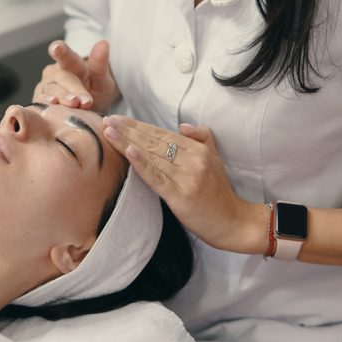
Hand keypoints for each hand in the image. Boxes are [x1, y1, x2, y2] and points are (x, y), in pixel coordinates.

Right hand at [33, 39, 120, 112]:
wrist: (88, 108)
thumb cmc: (94, 89)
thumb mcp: (102, 78)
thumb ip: (100, 64)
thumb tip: (103, 43)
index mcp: (70, 62)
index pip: (65, 54)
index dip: (61, 51)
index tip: (57, 47)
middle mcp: (54, 73)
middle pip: (62, 78)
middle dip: (73, 88)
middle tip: (85, 100)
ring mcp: (45, 87)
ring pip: (52, 92)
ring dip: (63, 99)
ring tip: (74, 104)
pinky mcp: (40, 102)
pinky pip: (43, 105)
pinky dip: (50, 108)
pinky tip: (54, 110)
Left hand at [102, 115, 268, 254]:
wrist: (233, 222)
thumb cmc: (220, 193)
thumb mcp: (216, 159)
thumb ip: (202, 138)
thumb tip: (181, 126)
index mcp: (198, 149)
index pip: (162, 134)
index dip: (139, 126)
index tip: (118, 119)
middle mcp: (193, 160)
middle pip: (154, 142)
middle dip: (128, 130)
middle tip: (107, 120)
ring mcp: (187, 178)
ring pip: (152, 156)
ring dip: (127, 143)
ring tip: (109, 132)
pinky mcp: (180, 196)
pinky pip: (157, 177)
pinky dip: (141, 164)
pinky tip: (128, 152)